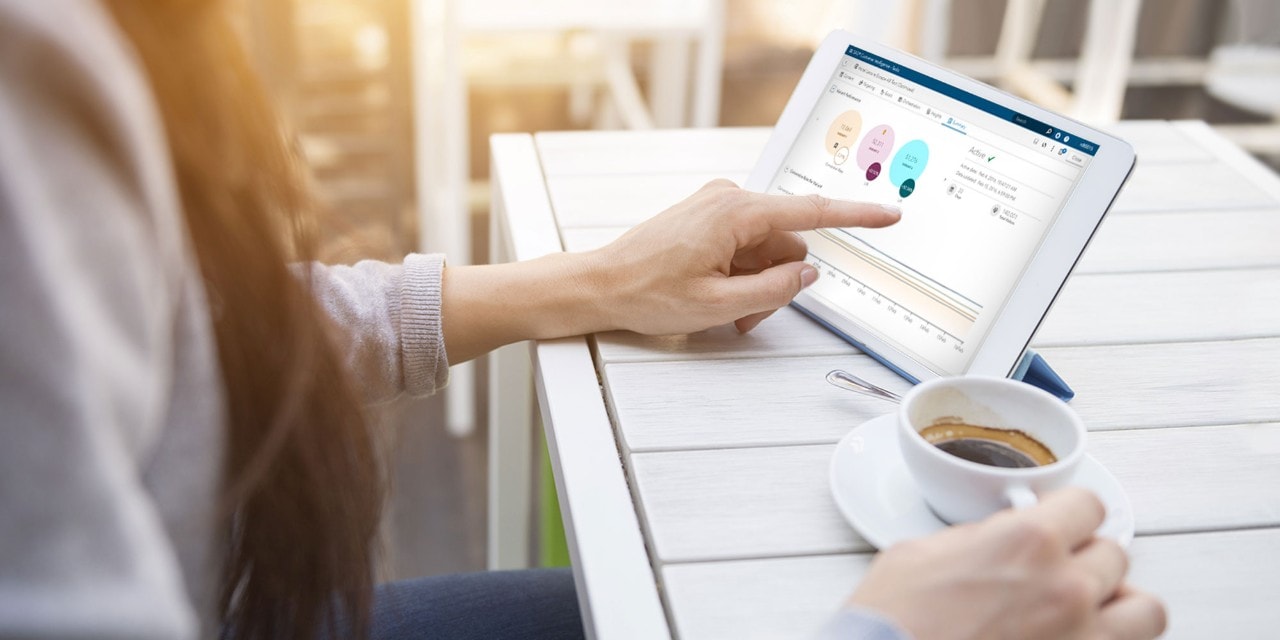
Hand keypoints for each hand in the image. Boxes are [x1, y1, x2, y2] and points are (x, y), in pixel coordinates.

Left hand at [588, 179, 900, 333]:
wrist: (599, 285)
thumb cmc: (646, 292)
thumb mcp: (718, 305)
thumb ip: (773, 290)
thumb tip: (806, 274)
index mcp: (736, 213)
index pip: (811, 212)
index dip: (855, 217)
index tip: (888, 215)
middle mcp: (729, 200)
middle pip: (786, 243)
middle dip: (777, 282)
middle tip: (744, 315)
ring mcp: (717, 207)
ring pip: (766, 251)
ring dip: (756, 284)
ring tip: (724, 311)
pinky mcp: (708, 219)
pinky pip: (745, 248)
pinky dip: (740, 276)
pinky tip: (717, 297)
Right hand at [849, 488, 1166, 639]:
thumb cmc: (891, 622)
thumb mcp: (919, 553)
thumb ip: (975, 539)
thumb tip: (993, 539)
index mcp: (1028, 541)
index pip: (1088, 505)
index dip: (1070, 513)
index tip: (1060, 523)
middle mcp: (1067, 588)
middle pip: (1114, 555)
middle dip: (1084, 560)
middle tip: (1054, 572)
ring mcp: (1081, 639)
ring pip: (1144, 609)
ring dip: (1118, 605)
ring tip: (1088, 612)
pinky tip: (1074, 638)